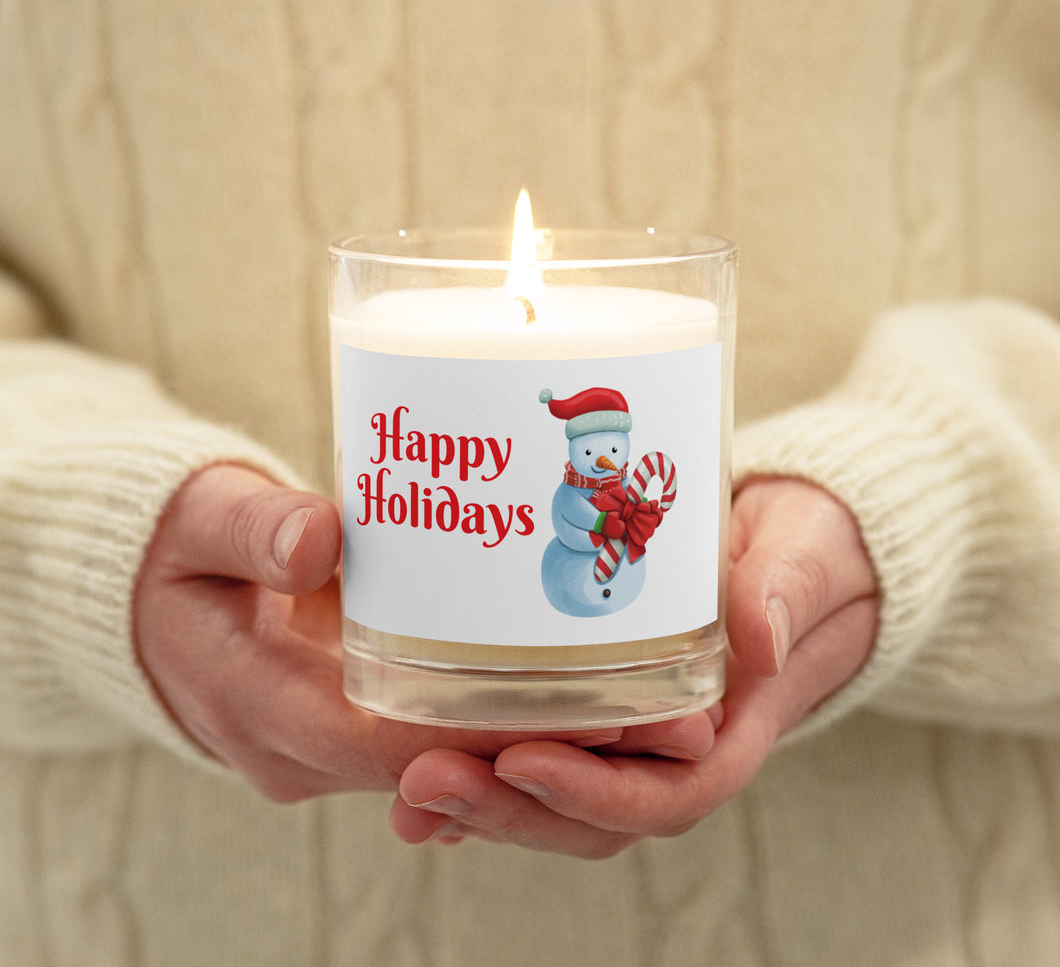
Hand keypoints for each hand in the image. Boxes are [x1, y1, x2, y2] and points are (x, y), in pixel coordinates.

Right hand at [132, 465, 715, 801]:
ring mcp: (330, 752)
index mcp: (262, 705)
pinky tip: (577, 698)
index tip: (589, 709)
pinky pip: (437, 750)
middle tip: (659, 715)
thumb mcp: (200, 521)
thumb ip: (252, 527)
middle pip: (442, 771)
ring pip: (449, 772)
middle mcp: (303, 751)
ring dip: (540, 751)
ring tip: (648, 707)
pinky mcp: (353, 734)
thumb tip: (316, 539)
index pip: (394, 745)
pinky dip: (503, 734)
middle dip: (547, 752)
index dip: (494, 736)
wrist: (151, 603)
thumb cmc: (176, 555)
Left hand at [389, 477, 878, 856]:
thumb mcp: (805, 556)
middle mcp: (678, 749)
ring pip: (556, 798)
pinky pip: (541, 753)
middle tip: (423, 779)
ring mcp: (635, 736)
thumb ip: (786, 589)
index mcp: (733, 727)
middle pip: (592, 814)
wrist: (797, 550)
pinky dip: (484, 770)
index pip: (667, 793)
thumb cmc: (807, 552)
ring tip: (405, 785)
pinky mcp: (601, 709)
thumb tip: (759, 635)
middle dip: (509, 809)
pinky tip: (419, 761)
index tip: (522, 761)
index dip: (594, 794)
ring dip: (481, 801)